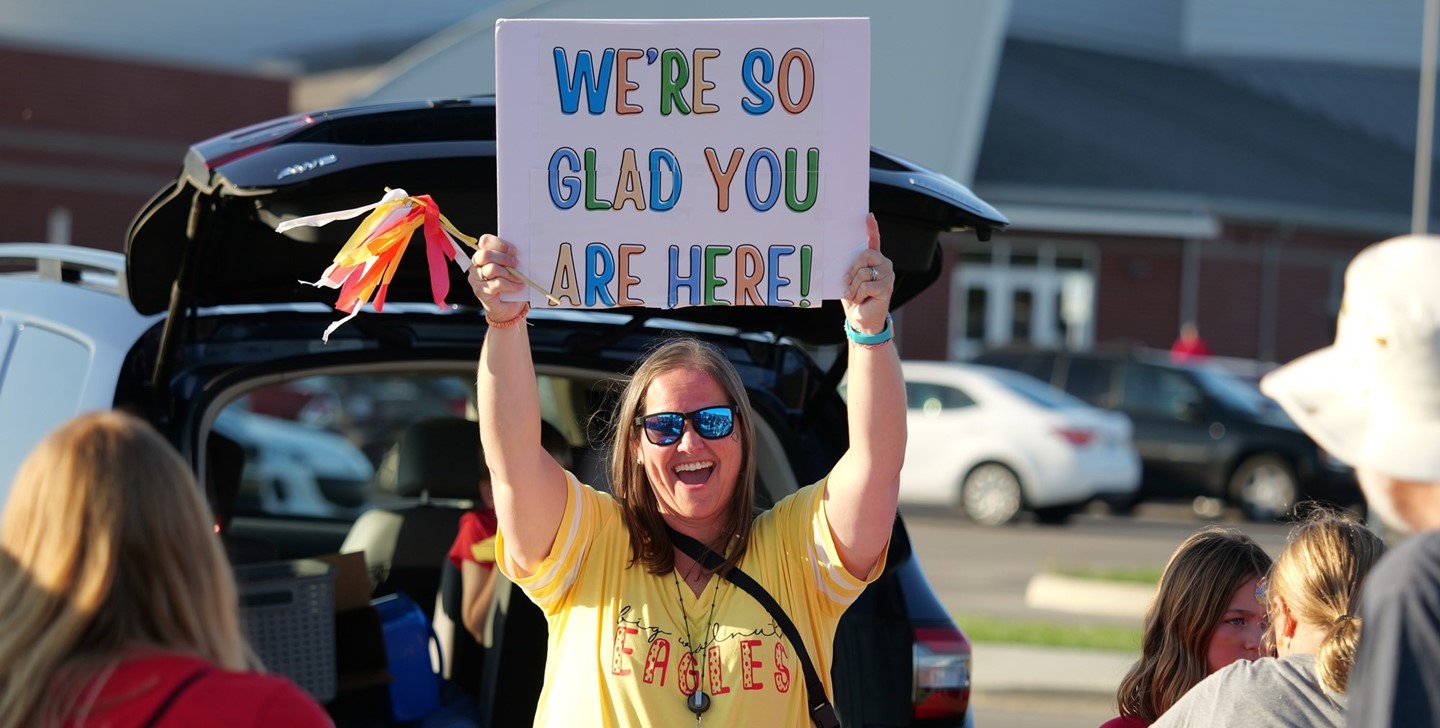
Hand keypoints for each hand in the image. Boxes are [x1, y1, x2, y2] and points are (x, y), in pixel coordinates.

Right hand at [468, 235, 526, 321]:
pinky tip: (518, 287)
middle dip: (503, 258)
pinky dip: (511, 285)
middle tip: (516, 264)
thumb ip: (510, 258)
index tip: (514, 251)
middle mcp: (476, 266)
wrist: (508, 308)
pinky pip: (497, 284)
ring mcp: (476, 279)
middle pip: (485, 255)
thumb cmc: (510, 284)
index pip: (485, 241)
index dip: (500, 244)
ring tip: (519, 278)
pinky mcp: (481, 291)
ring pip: (491, 269)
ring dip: (509, 273)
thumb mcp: (511, 268)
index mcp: (482, 255)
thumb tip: (520, 253)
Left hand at [841, 214, 891, 333]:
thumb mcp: (848, 280)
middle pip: (864, 255)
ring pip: (864, 273)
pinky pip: (867, 285)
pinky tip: (862, 300)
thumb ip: (849, 269)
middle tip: (848, 283)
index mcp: (873, 259)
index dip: (871, 228)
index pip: (874, 240)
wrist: (862, 319)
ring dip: (854, 287)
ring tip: (856, 295)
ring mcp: (888, 274)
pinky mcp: (888, 286)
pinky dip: (859, 295)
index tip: (868, 216)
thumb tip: (843, 264)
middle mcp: (883, 263)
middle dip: (852, 271)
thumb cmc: (854, 298)